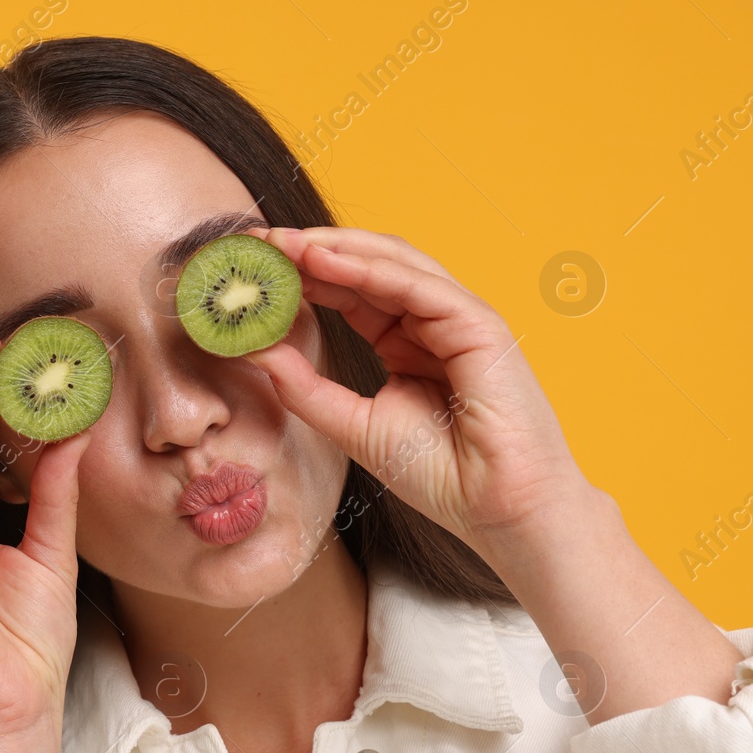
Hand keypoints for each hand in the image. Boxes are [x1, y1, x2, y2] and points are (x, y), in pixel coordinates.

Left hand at [242, 226, 592, 555]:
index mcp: (405, 344)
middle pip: (368, 268)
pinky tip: (324, 262)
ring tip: (283, 243)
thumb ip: (304, 388)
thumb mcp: (352, 425)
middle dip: (312, 250)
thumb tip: (254, 351)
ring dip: (335, 249)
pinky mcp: (479, 326)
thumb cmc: (440, 476)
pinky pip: (418, 286)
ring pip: (393, 264)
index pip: (350, 293)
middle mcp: (431, 324)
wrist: (498, 510)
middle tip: (260, 241)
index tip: (255, 267)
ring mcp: (458, 320)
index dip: (303, 276)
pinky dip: (369, 270)